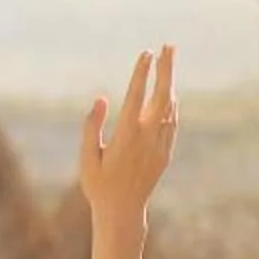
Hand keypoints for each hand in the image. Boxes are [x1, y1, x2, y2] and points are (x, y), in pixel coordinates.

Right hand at [77, 45, 177, 230]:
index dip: (142, 73)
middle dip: (165, 69)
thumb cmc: (98, 185)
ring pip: (170, 107)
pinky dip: (172, 104)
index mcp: (127, 136)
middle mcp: (147, 138)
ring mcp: (160, 145)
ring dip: (169, 83)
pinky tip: (169, 93)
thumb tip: (102, 99)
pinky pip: (172, 122)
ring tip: (168, 62)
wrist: (123, 212)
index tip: (146, 53)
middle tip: (168, 46)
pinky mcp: (165, 153)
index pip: (137, 96)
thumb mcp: (86, 158)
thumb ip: (92, 127)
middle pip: (161, 95)